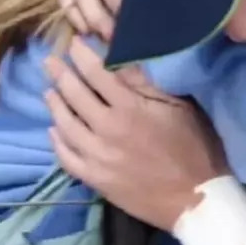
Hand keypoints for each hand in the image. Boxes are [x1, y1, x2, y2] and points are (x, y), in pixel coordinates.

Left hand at [45, 37, 228, 231]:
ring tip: (49, 92)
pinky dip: (57, 141)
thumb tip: (120, 57)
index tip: (73, 43)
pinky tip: (54, 130)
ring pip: (65, 125)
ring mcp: (98, 157)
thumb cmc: (195, 148)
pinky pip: (66, 157)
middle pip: (74, 95)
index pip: (97, 73)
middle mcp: (108, 130)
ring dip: (54, 105)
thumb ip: (145, 84)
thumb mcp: (179, 107)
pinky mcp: (95, 180)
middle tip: (49, 61)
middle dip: (60, 74)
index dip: (82, 55)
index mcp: (131, 108)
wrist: (197, 201)